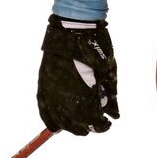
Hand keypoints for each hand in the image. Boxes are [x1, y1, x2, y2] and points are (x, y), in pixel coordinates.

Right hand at [37, 14, 118, 134]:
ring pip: (59, 121)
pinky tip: (57, 126)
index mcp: (84, 96)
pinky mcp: (42, 86)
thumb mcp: (109, 74)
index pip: (93, 122)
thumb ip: (110, 97)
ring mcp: (51, 93)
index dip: (101, 126)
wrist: (73, 31)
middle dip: (88, 126)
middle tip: (95, 124)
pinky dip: (51, 119)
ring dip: (70, 125)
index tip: (107, 123)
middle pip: (76, 125)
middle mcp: (65, 99)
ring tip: (79, 124)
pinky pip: (44, 110)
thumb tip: (114, 115)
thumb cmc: (96, 50)